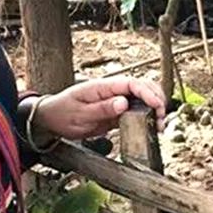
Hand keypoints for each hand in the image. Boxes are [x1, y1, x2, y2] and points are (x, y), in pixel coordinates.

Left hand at [34, 75, 165, 141]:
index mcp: (102, 86)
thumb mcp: (80, 114)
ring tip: (159, 126)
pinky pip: (135, 112)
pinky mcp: (115, 113)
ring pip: (142, 99)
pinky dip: (146, 118)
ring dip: (154, 109)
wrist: (51, 119)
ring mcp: (114, 101)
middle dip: (156, 99)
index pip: (131, 83)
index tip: (157, 106)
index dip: (147, 92)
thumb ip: (102, 109)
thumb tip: (124, 103)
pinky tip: (152, 129)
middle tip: (161, 119)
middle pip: (142, 87)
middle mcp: (111, 91)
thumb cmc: (62, 113)